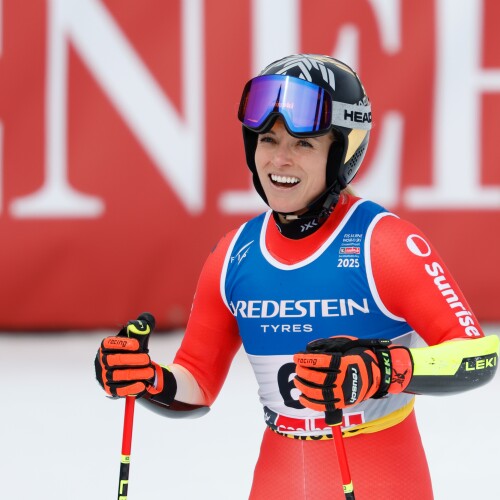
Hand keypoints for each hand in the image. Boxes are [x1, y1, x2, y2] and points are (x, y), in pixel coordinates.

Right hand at [95, 316, 162, 397]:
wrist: (131, 370)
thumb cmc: (133, 350)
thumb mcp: (136, 337)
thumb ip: (142, 327)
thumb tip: (145, 322)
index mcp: (105, 347)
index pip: (109, 343)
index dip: (122, 343)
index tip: (137, 344)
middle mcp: (102, 361)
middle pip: (115, 360)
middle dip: (133, 359)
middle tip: (147, 359)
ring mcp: (105, 377)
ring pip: (119, 376)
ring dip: (136, 374)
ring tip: (150, 372)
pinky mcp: (111, 390)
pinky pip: (119, 390)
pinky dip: (132, 388)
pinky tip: (142, 385)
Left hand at [293, 336, 412, 412]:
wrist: (380, 373)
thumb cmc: (361, 355)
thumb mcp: (347, 344)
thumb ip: (328, 345)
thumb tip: (309, 348)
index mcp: (346, 363)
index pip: (322, 362)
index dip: (307, 360)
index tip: (297, 357)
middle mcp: (345, 380)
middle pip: (319, 378)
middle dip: (304, 373)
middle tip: (297, 368)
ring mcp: (344, 393)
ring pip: (320, 394)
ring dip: (305, 387)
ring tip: (297, 381)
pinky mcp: (343, 403)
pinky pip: (325, 406)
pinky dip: (311, 403)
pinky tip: (302, 396)